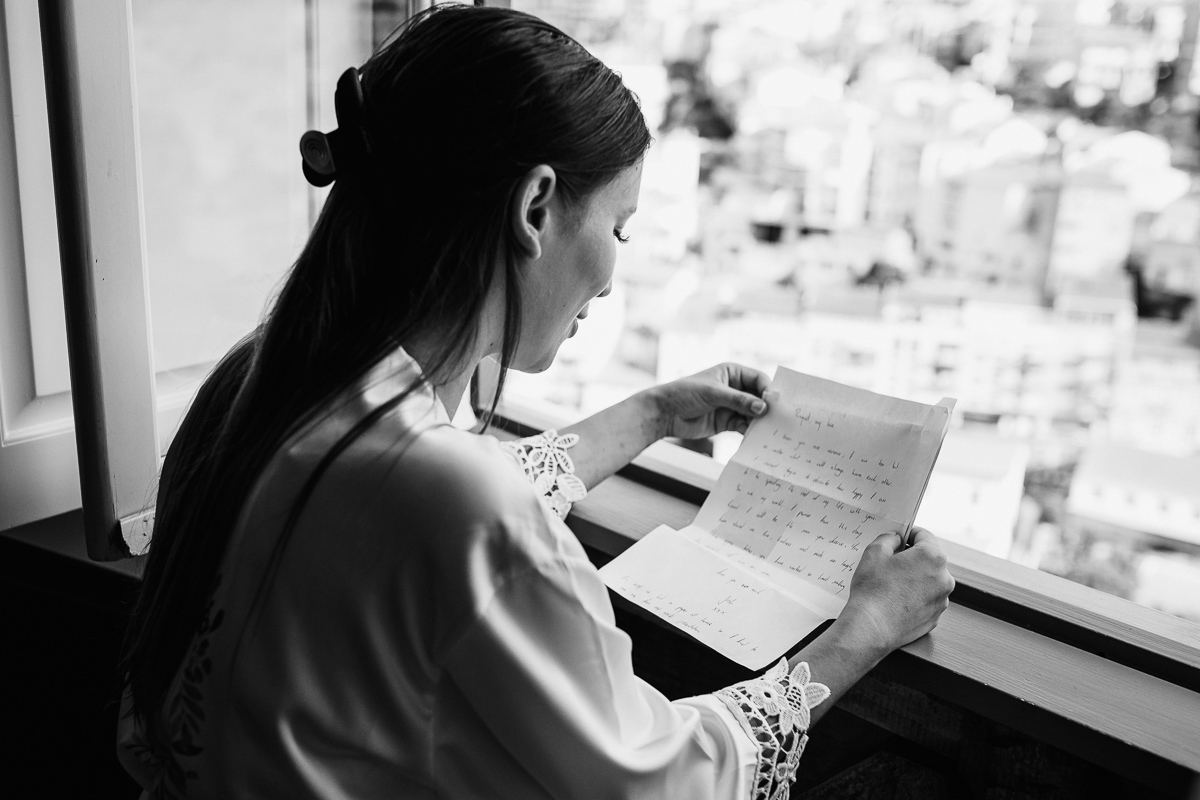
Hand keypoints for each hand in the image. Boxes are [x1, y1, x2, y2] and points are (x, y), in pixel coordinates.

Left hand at [648, 363, 770, 439]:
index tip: (774, 403)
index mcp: (732, 373)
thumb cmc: (685, 393)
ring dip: (760, 422)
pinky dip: (750, 431)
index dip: (768, 390)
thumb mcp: (714, 394)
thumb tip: (763, 408)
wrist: (665, 413)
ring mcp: (731, 406)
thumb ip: (739, 401)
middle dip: (767, 407)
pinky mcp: (727, 421)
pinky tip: (755, 438)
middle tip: (778, 419)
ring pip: (753, 413)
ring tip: (769, 431)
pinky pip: (744, 426)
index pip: (758, 379)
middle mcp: (735, 388)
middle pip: (759, 397)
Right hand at [837, 528, 954, 656]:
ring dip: (915, 578)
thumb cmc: (873, 590)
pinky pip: (927, 599)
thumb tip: (896, 539)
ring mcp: (942, 600)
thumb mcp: (874, 553)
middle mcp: (944, 578)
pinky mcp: (935, 617)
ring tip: (892, 584)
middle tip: (891, 561)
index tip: (899, 536)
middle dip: (912, 557)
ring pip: (929, 580)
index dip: (909, 533)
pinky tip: (897, 599)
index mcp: (932, 557)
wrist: (871, 628)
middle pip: (930, 559)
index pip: (925, 535)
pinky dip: (916, 596)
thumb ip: (889, 538)